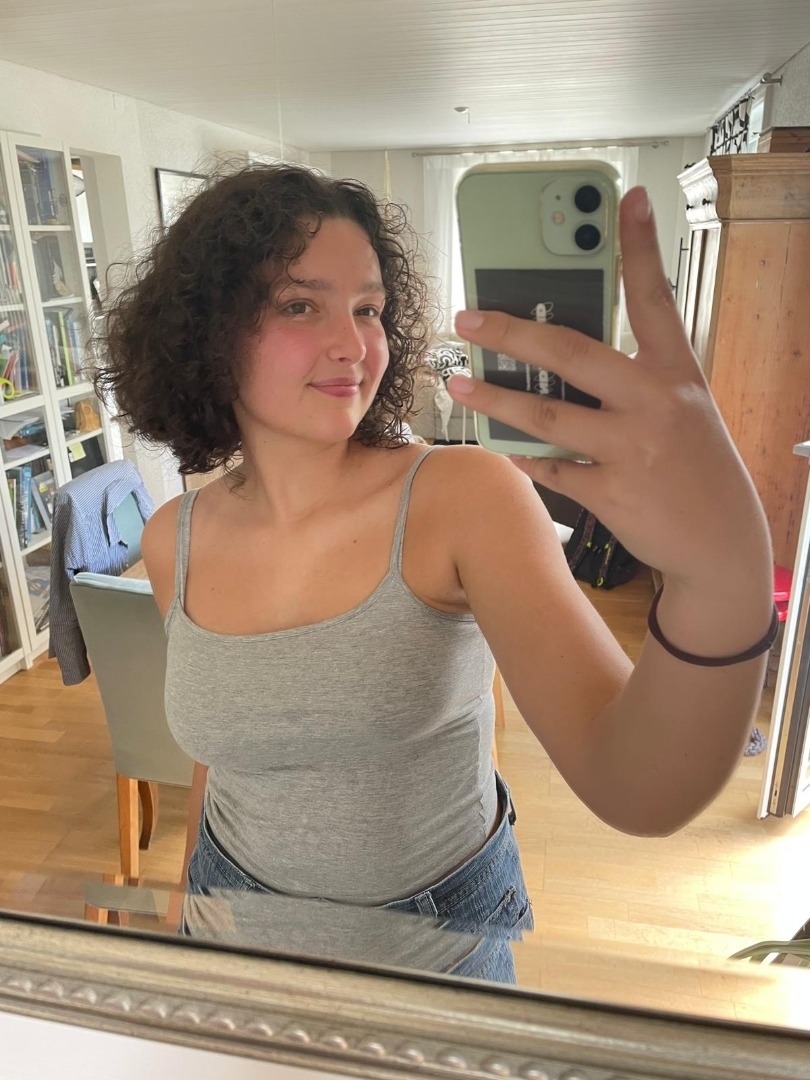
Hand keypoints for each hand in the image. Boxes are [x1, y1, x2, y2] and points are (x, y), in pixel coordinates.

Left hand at [446, 186, 771, 592]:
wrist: (722, 544)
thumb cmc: (696, 467)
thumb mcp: (683, 410)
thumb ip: (634, 380)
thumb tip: (562, 357)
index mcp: (677, 372)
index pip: (655, 296)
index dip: (639, 245)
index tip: (627, 197)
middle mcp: (655, 402)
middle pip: (570, 351)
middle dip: (511, 330)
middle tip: (468, 318)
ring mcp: (632, 449)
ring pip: (545, 413)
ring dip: (494, 396)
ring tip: (458, 383)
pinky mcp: (611, 493)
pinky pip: (550, 466)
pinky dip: (521, 454)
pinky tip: (499, 442)